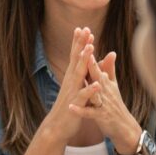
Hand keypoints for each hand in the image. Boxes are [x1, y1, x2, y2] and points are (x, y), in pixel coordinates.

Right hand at [41, 27, 101, 144]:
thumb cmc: (69, 105)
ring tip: (91, 48)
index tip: (83, 27)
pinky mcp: (76, 105)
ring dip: (84, 61)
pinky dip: (90, 90)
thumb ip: (82, 73)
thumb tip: (87, 61)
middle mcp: (71, 81)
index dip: (79, 42)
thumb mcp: (77, 87)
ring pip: (79, 74)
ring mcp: (72, 92)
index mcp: (72, 76)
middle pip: (76, 59)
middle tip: (85, 29)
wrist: (58, 126)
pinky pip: (84, 96)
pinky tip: (97, 84)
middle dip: (81, 44)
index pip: (75, 56)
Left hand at [69, 51, 142, 154]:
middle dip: (91, 62)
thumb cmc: (115, 103)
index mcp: (104, 82)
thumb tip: (111, 52)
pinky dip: (80, 110)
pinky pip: (89, 113)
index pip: (95, 64)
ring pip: (95, 93)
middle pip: (97, 74)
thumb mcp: (113, 85)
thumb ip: (110, 69)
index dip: (89, 51)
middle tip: (86, 50)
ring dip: (89, 86)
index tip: (84, 38)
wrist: (122, 126)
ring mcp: (103, 103)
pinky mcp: (100, 116)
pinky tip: (71, 107)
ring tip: (80, 77)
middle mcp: (104, 90)